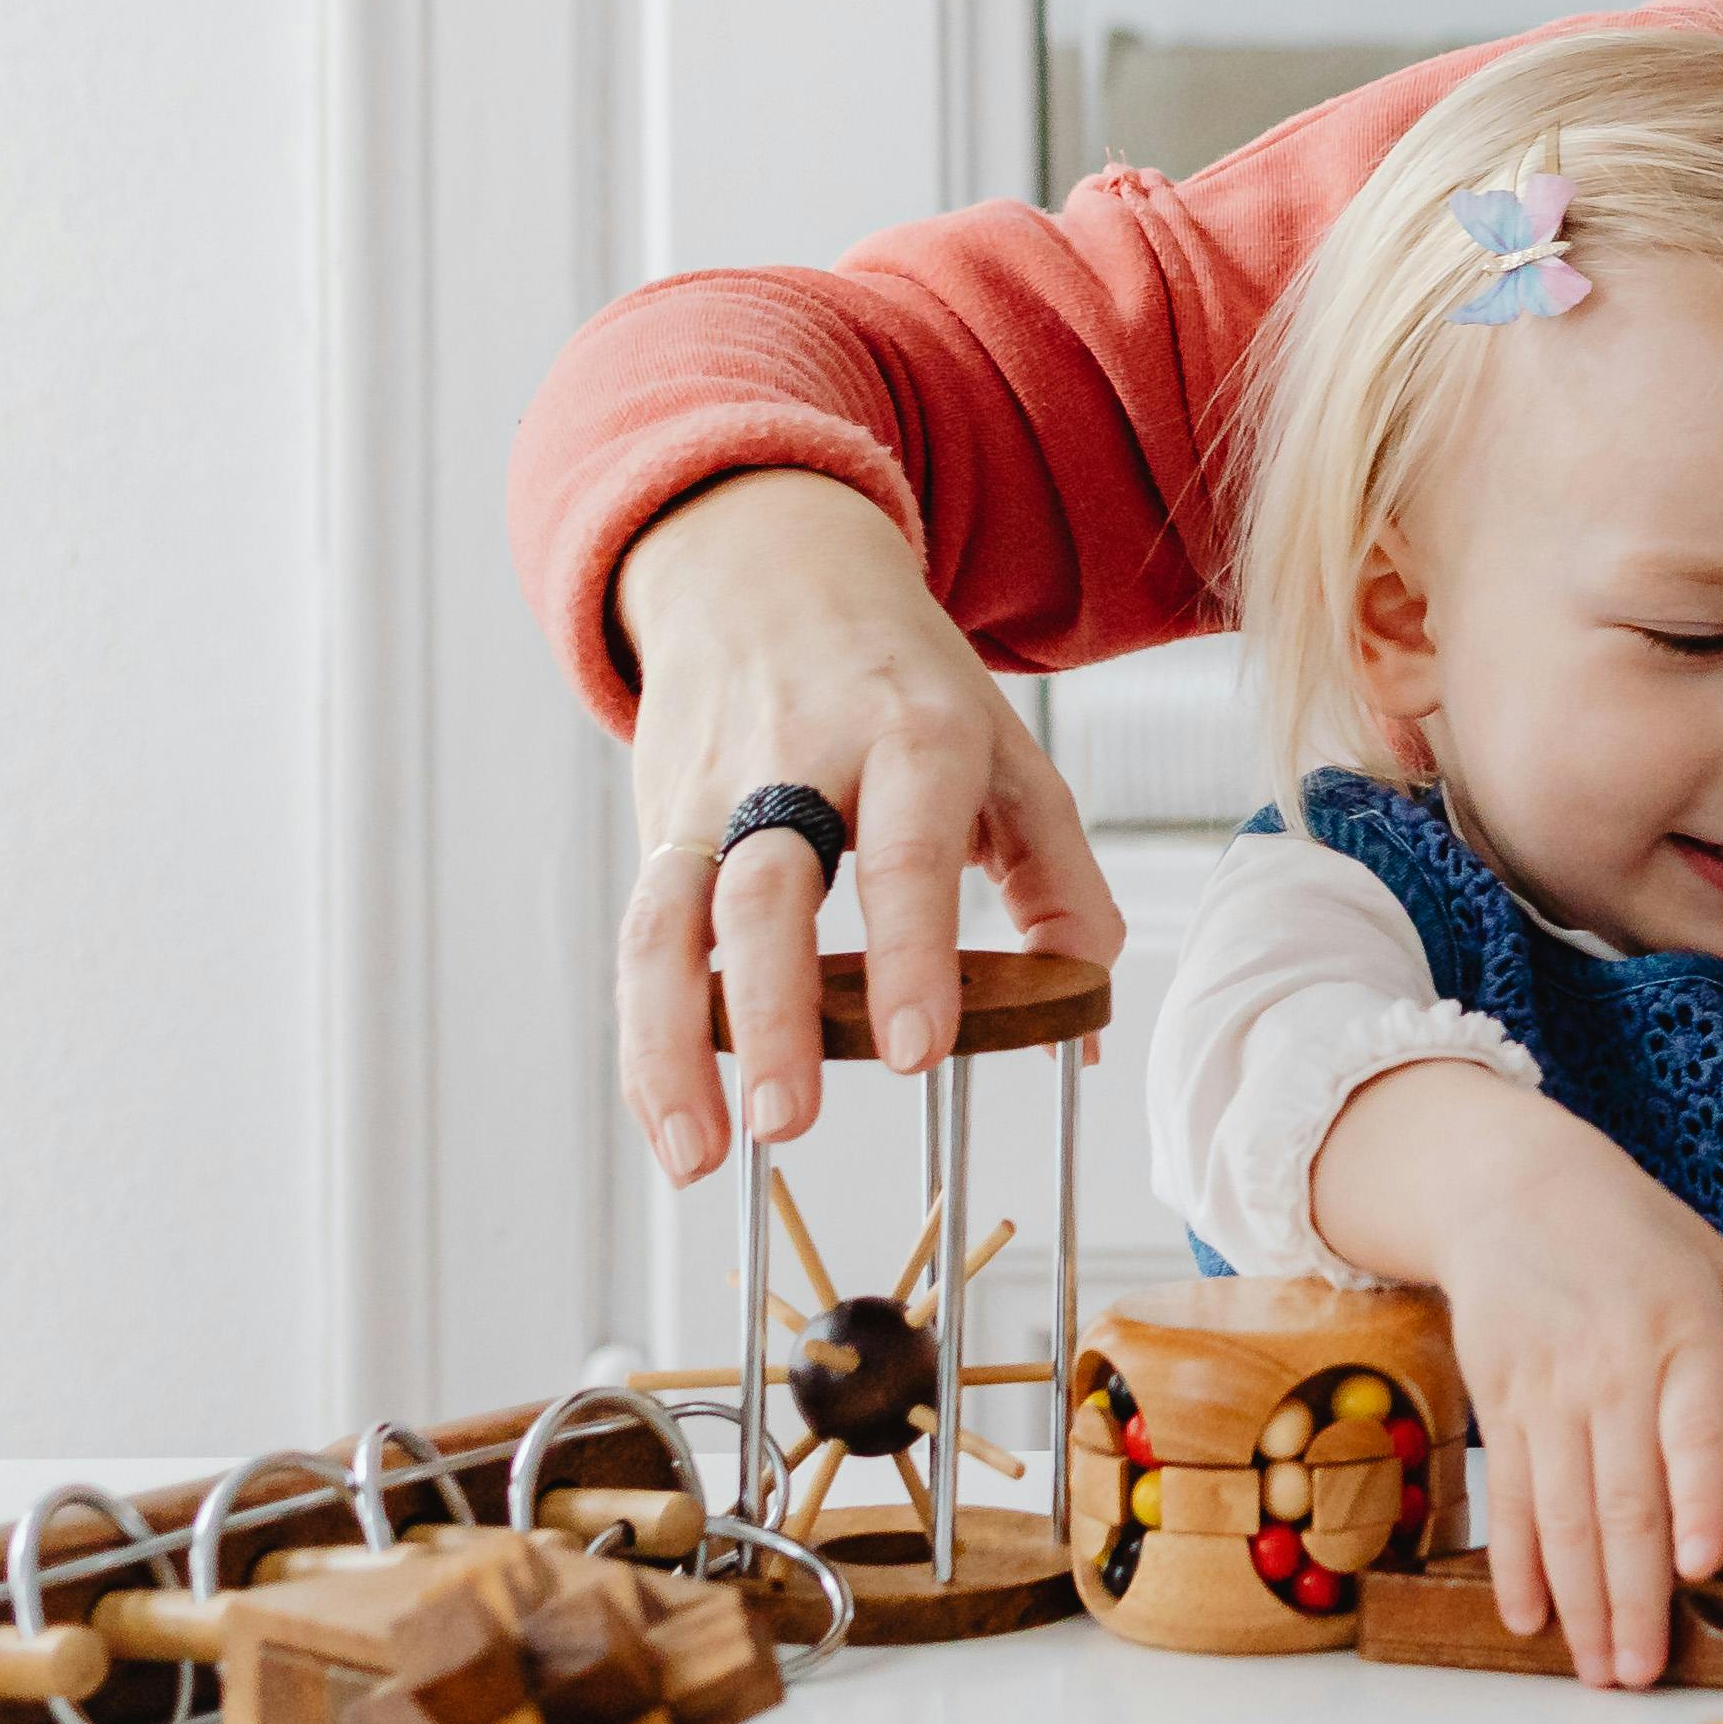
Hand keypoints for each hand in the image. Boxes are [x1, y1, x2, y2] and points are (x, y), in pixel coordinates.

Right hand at [613, 471, 1127, 1178]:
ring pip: (674, 922)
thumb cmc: (903, 682)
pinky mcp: (658, 827)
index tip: (918, 1050)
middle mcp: (799, 763)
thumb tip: (1083, 1020)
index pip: (907, 850)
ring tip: (702, 1154)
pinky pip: (640, 941)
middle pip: (770, 891)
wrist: (769, 569)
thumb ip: (1061, 881)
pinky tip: (673, 1125)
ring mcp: (715, 797)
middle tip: (792, 1121)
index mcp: (912, 735)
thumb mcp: (1005, 750)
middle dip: (775, 1010)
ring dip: (677, 1046)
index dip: (911, 951)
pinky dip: (647, 1042)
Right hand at [1311, 1065, 1722, 1685]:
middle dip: (1635, 1593)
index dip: (1692, 1502)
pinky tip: (1531, 1620)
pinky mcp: (1499, 1402)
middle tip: (1647, 1671)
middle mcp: (1610, 1367)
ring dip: (1581, 1599)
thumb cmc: (1626, 1224)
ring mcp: (1547, 1389)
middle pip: (1622, 1497)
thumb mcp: (1709, 1255)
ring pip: (1563, 1513)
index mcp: (1680, 1332)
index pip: (1689, 1430)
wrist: (1507, 1184)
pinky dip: (1517, 1563)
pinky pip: (1510, 1496)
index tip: (1703, 1569)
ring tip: (1602, 1667)